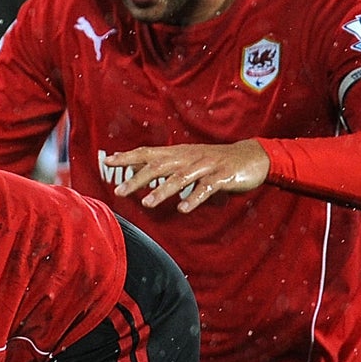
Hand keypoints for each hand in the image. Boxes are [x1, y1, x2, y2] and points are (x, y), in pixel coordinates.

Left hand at [100, 140, 268, 211]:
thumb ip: (164, 165)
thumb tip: (136, 169)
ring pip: (180, 178)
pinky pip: (206, 188)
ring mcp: (206, 166)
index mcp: (179, 153)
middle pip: (159, 166)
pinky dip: (194, 198)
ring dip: (162, 191)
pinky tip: (183, 209)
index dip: (128, 157)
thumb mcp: (187, 160)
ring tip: (146, 203)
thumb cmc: (214, 161)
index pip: (149, 153)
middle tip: (119, 191)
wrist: (253, 157)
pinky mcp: (223, 177)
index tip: (108, 161)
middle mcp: (189, 157)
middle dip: (138, 178)